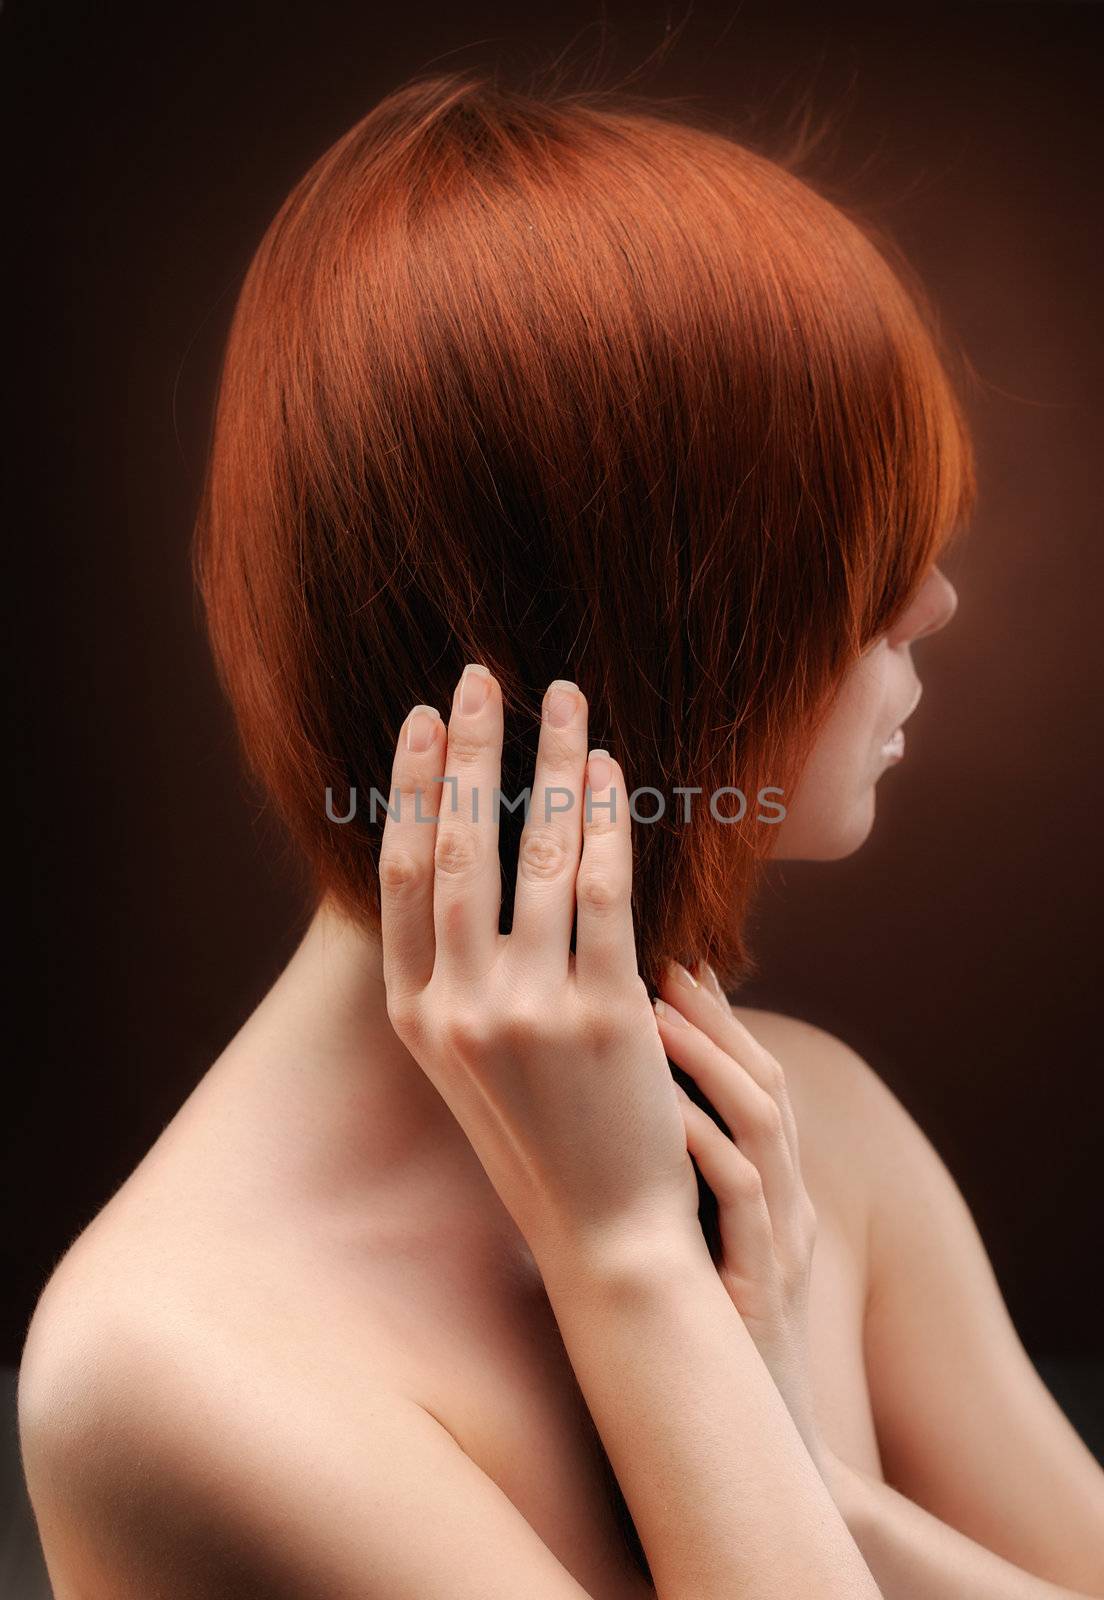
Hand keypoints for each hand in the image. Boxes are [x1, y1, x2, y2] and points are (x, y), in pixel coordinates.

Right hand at [378, 665, 701, 1266]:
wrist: (608, 1238)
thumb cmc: (544, 1143)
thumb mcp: (470, 1064)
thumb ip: (456, 976)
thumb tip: (470, 867)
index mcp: (415, 1016)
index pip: (400, 875)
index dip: (411, 788)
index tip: (423, 721)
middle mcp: (458, 1007)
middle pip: (457, 848)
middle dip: (467, 751)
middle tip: (478, 676)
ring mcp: (528, 1011)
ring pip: (532, 855)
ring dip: (549, 765)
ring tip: (564, 699)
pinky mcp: (603, 1015)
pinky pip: (601, 891)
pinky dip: (605, 822)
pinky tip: (611, 771)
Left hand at [652, 964, 824, 1470]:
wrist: (744, 1442)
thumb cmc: (702, 1336)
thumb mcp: (691, 1242)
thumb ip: (667, 1178)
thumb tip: (600, 1108)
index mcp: (767, 1186)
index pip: (747, 1075)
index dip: (715, 1014)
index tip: (664, 959)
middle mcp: (785, 1201)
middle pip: (764, 1080)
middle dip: (716, 1015)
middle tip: (664, 958)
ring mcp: (781, 1240)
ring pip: (764, 1124)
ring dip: (711, 1061)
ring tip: (654, 1011)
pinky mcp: (765, 1285)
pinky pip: (748, 1200)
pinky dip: (711, 1149)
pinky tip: (666, 1117)